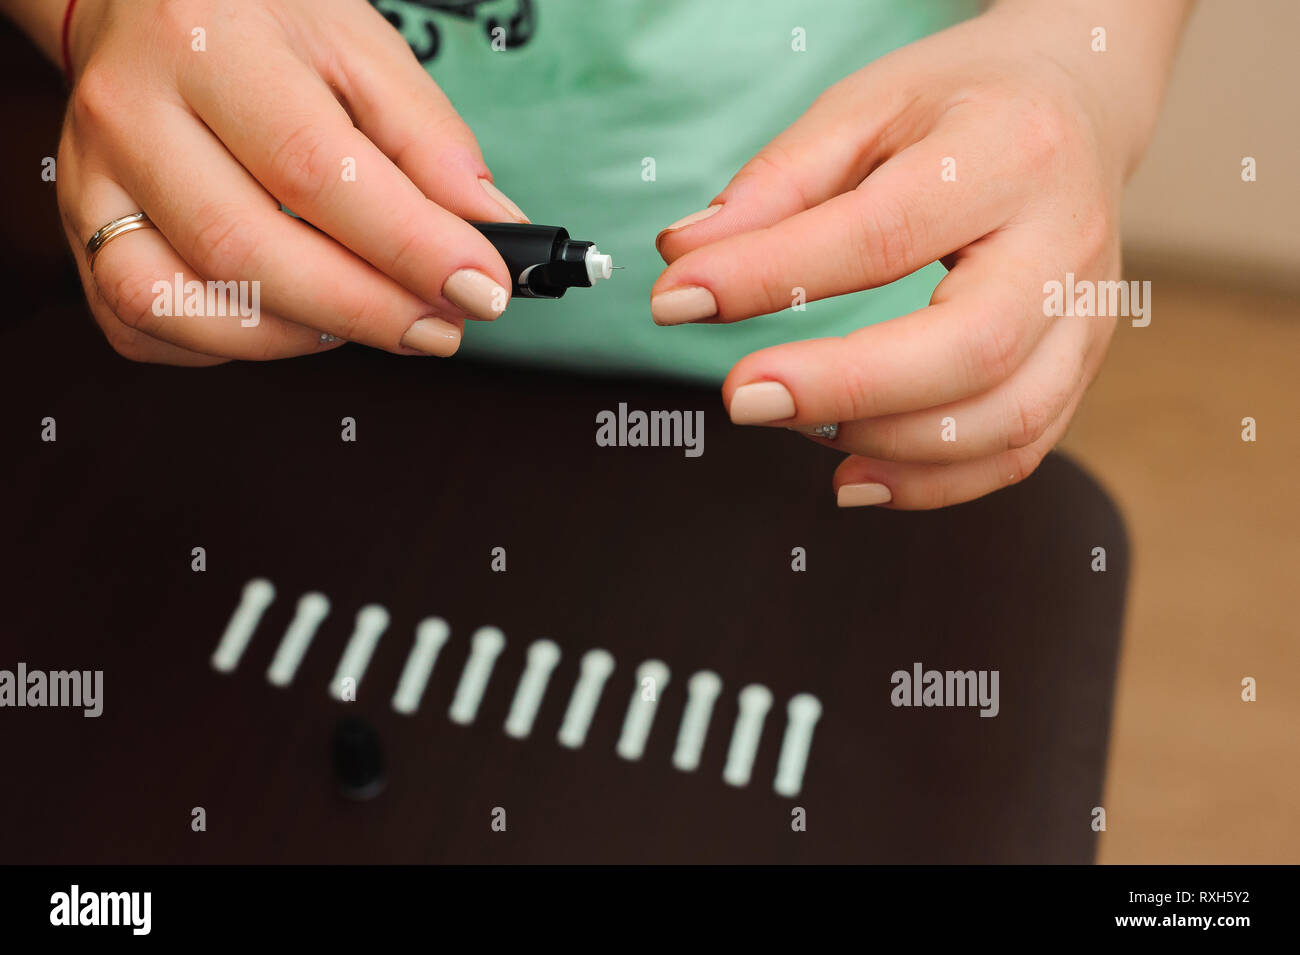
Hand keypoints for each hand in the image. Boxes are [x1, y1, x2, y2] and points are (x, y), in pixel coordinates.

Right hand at [57, 0, 527, 363]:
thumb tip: (494, 232)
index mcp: (209, 44)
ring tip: (370, 315)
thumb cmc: (261, 25)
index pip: (316, 168)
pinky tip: (290, 316)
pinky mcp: (79, 234)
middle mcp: (133, 115)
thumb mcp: (361, 48)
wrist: (148, 3)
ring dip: (301, 338)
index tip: (483, 287)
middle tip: (442, 323)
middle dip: (366, 310)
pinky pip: (145, 329)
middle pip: (247, 250)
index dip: (409, 245)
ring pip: (182, 307)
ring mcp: (93, 182)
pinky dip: (232, 347)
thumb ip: (431, 142)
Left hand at [652, 1, 1185, 508]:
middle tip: (742, 397)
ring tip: (794, 424)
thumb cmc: (961, 105)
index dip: (773, 275)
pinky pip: (1021, 450)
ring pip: (1006, 419)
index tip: (680, 300)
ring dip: (885, 444)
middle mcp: (1066, 242)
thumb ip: (777, 183)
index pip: (884, 233)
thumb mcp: (865, 108)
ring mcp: (1084, 314)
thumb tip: (684, 258)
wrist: (1080, 101)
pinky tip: (852, 474)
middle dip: (845, 388)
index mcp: (1010, 152)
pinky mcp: (1082, 365)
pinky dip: (932, 482)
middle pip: (972, 348)